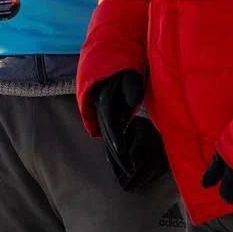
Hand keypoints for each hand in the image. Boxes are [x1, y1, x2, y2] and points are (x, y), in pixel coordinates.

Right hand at [93, 70, 169, 190]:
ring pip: (105, 134)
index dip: (115, 135)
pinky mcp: (103, 114)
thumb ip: (132, 86)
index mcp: (105, 97)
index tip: (121, 150)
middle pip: (106, 132)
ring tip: (125, 170)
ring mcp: (99, 110)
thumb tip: (133, 102)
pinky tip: (117, 160)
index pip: (109, 120)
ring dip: (113, 152)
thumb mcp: (130, 73)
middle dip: (115, 151)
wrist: (110, 62)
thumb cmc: (125, 68)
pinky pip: (106, 132)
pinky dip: (112, 145)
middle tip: (127, 169)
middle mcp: (99, 106)